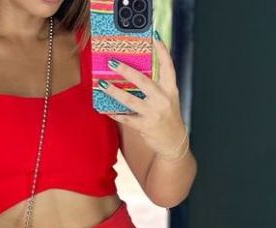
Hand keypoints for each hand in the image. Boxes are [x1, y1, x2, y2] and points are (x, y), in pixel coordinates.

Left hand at [101, 33, 187, 158]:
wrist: (173, 141)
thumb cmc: (168, 116)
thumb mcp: (168, 98)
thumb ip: (157, 85)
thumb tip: (135, 72)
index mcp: (170, 89)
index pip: (168, 66)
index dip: (162, 51)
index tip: (154, 37)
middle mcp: (163, 99)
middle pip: (143, 81)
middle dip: (126, 71)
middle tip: (112, 62)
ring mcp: (154, 113)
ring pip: (130, 100)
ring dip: (114, 92)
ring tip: (102, 84)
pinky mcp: (145, 126)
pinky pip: (126, 119)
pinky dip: (115, 114)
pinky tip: (105, 109)